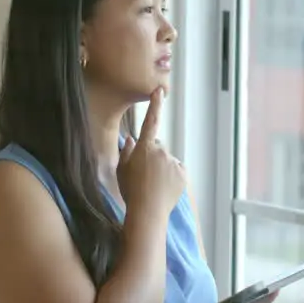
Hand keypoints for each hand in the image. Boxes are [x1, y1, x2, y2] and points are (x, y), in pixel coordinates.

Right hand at [117, 88, 185, 216]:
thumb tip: (131, 139)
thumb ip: (126, 153)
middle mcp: (161, 150)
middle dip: (152, 156)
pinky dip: (171, 177)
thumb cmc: (130, 191)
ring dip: (162, 168)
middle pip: (157, 148)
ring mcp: (173, 161)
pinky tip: (163, 189)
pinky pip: (176, 170)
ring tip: (153, 185)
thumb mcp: (121, 171)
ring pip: (167, 161)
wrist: (147, 211)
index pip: (150, 122)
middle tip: (144, 175)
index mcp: (144, 148)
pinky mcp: (183, 172)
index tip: (159, 91)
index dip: (155, 105)